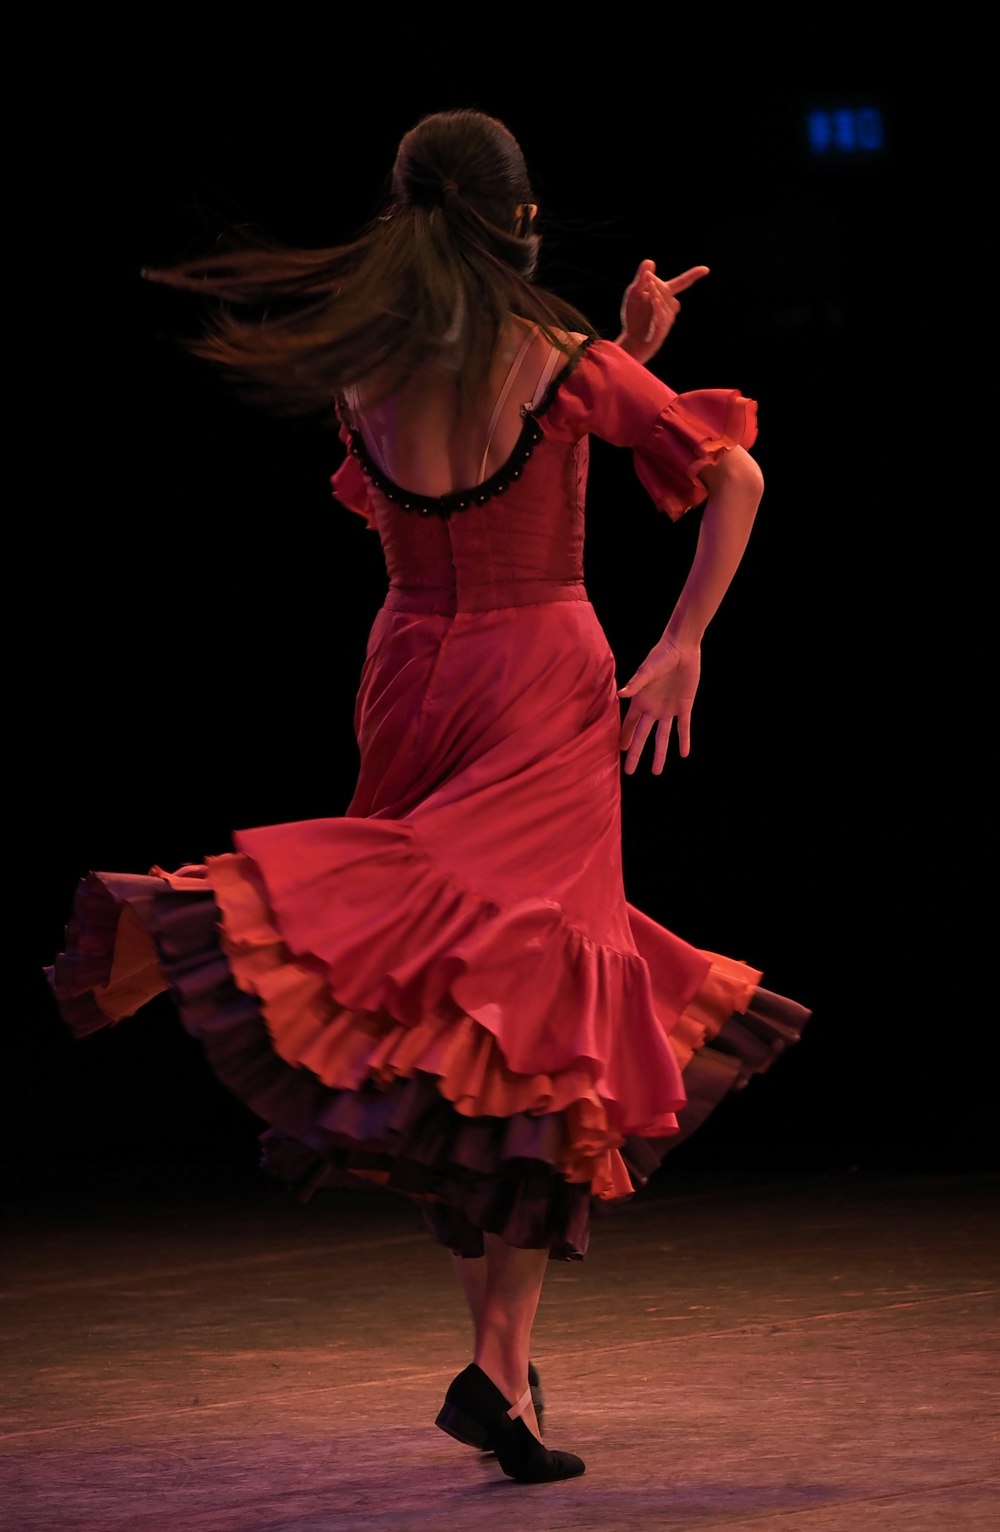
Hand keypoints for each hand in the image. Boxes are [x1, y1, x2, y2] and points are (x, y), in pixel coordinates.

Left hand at [617, 260, 709, 364]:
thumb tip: (650, 261)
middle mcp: (670, 306)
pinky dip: (658, 306)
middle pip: (666, 289)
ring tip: (647, 293)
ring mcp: (668, 318)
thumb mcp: (634, 293)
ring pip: (664, 301)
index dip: (693, 275)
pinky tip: (654, 300)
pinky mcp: (661, 328)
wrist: (632, 340)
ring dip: (655, 294)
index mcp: (666, 295)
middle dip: (655, 283)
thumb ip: (642, 278)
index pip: (682, 282)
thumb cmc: (634, 316)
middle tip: (646, 279)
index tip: (706, 269)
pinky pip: (661, 314)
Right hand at [617, 636, 700, 774]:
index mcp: (640, 701)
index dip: (624, 738)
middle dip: (636, 753)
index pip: (629, 724)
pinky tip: (684, 754)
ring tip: (656, 772)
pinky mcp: (684, 706)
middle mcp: (653, 708)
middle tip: (629, 771)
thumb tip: (620, 694)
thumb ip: (635, 684)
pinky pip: (683, 727)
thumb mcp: (647, 671)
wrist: (682, 648)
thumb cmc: (660, 656)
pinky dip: (684, 740)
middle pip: (643, 736)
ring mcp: (668, 709)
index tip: (617, 752)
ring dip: (659, 754)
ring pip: (662, 737)